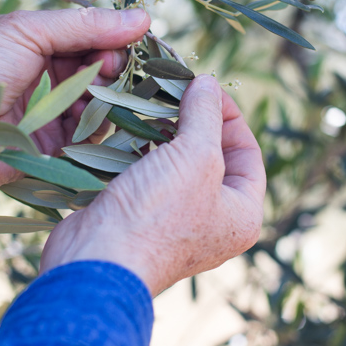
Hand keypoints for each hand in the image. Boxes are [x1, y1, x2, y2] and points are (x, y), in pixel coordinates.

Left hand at [0, 8, 150, 210]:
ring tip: (93, 91)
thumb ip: (84, 25)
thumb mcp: (26, 32)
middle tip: (106, 66)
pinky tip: (83, 115)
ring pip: (103, 99)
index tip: (127, 36)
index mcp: (38, 43)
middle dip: (111, 63)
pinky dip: (96, 122)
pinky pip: (93, 134)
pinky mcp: (56, 145)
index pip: (91, 35)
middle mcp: (49, 75)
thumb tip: (141, 17)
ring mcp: (54, 111)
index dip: (111, 35)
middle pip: (102, 67)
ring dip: (105, 92)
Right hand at [39, 75, 265, 295]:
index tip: (204, 87)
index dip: (230, 116)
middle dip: (195, 121)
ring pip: (178, 164)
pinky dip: (142, 152)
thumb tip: (209, 84)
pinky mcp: (141, 218)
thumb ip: (206, 114)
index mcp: (242, 214)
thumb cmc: (157, 214)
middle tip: (176, 91)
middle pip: (214, 157)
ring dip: (166, 133)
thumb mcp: (195, 155)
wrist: (97, 262)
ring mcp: (177, 222)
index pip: (249, 153)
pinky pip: (150, 176)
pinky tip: (130, 131)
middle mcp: (215, 222)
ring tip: (153, 106)